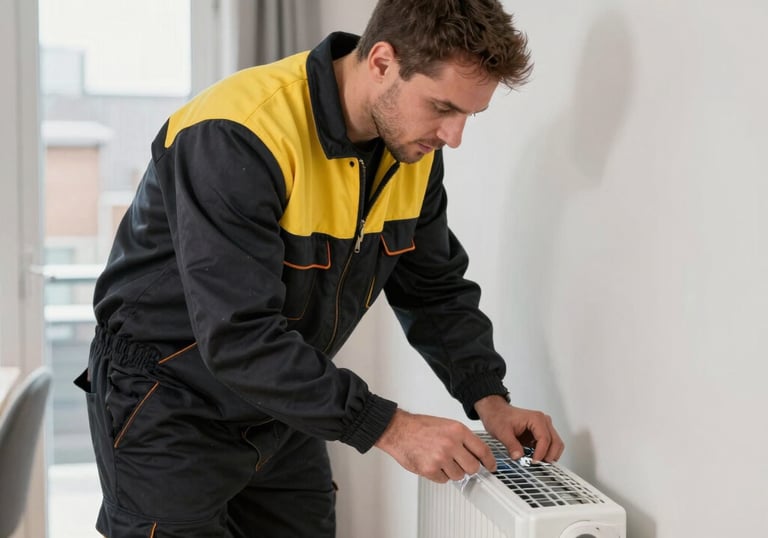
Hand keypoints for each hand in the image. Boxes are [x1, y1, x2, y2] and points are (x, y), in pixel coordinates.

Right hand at [374, 409, 496, 482]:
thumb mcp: (447, 425)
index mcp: (458, 430)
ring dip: (452, 471)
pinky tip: (432, 463)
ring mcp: (441, 457)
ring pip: (458, 475)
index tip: (491, 466)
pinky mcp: (430, 469)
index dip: (489, 461)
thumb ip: (462, 439)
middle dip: (469, 468)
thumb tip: (476, 454)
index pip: (482, 450)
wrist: (398, 430)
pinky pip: (443, 480)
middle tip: (461, 464)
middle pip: (473, 467)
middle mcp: (451, 444)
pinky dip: (439, 475)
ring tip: (441, 460)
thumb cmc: (420, 427)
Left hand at [475, 395, 564, 462]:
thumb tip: (518, 456)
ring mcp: (544, 427)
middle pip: (555, 442)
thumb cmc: (499, 416)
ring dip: (549, 455)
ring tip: (536, 462)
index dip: (541, 453)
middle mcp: (543, 421)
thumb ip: (511, 445)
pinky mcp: (541, 433)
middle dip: (548, 456)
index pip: (545, 439)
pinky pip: (550, 445)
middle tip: (537, 464)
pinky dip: (546, 453)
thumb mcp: (502, 432)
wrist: (496, 412)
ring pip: (556, 444)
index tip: (533, 462)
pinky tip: (534, 457)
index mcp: (536, 418)